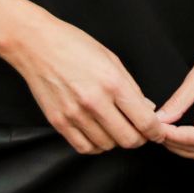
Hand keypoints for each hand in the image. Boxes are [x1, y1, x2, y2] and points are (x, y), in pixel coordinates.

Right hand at [5, 11, 164, 154]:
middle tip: (138, 131)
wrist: (36, 44)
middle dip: (139, 139)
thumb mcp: (111, 59)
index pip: (144, 121)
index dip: (156, 132)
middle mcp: (94, 102)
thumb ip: (131, 87)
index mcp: (112, 83)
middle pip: (128, 139)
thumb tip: (147, 109)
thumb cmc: (74, 45)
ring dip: (116, 140)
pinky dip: (95, 146)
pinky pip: (84, 148)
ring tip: (115, 127)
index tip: (157, 132)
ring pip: (107, 146)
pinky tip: (97, 133)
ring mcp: (74, 114)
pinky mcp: (58, 122)